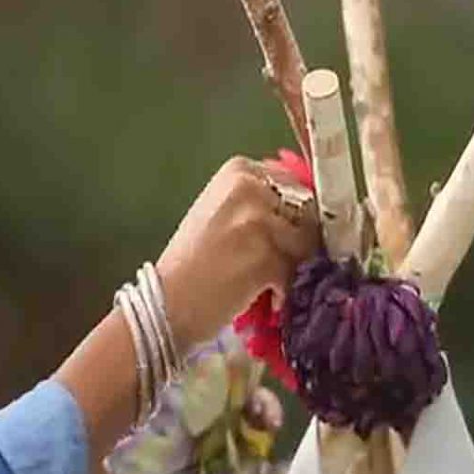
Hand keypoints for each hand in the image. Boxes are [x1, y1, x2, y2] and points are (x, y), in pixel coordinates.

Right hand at [157, 155, 318, 352]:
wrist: (167, 302)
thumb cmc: (191, 262)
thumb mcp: (221, 211)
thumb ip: (259, 201)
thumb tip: (305, 209)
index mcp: (239, 170)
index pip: (295, 184)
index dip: (297, 215)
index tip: (285, 236)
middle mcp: (250, 188)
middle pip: (306, 212)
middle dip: (300, 241)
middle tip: (280, 264)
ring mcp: (259, 222)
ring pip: (307, 243)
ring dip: (295, 267)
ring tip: (270, 281)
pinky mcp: (267, 256)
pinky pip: (297, 271)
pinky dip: (287, 290)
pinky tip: (269, 297)